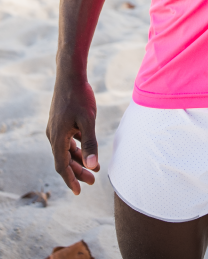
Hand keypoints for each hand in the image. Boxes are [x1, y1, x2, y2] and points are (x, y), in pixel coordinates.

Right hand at [47, 76, 99, 194]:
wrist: (70, 75)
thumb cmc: (80, 96)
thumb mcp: (88, 121)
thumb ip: (90, 143)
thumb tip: (93, 166)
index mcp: (57, 138)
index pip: (62, 166)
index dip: (71, 180)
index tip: (79, 191)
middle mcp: (53, 135)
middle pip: (65, 160)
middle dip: (78, 172)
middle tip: (93, 182)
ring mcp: (56, 128)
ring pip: (66, 150)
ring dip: (79, 160)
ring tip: (94, 168)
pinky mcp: (61, 121)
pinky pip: (68, 140)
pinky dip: (77, 147)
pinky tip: (88, 149)